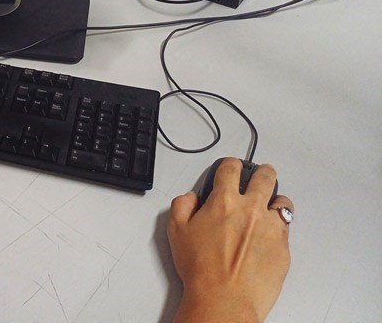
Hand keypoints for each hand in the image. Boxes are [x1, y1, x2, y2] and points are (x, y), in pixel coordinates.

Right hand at [169, 159, 292, 322]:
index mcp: (224, 201)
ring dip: (276, 200)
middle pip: (265, 177)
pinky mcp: (284, 248)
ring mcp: (271, 228)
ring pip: (283, 202)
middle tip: (260, 175)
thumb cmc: (201, 269)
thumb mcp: (176, 231)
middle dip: (262, 172)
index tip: (231, 167)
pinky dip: (279, 227)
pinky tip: (269, 235)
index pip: (231, 168)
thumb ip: (181, 205)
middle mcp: (251, 209)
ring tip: (270, 206)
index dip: (231, 164)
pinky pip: (286, 229)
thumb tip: (191, 197)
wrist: (225, 299)